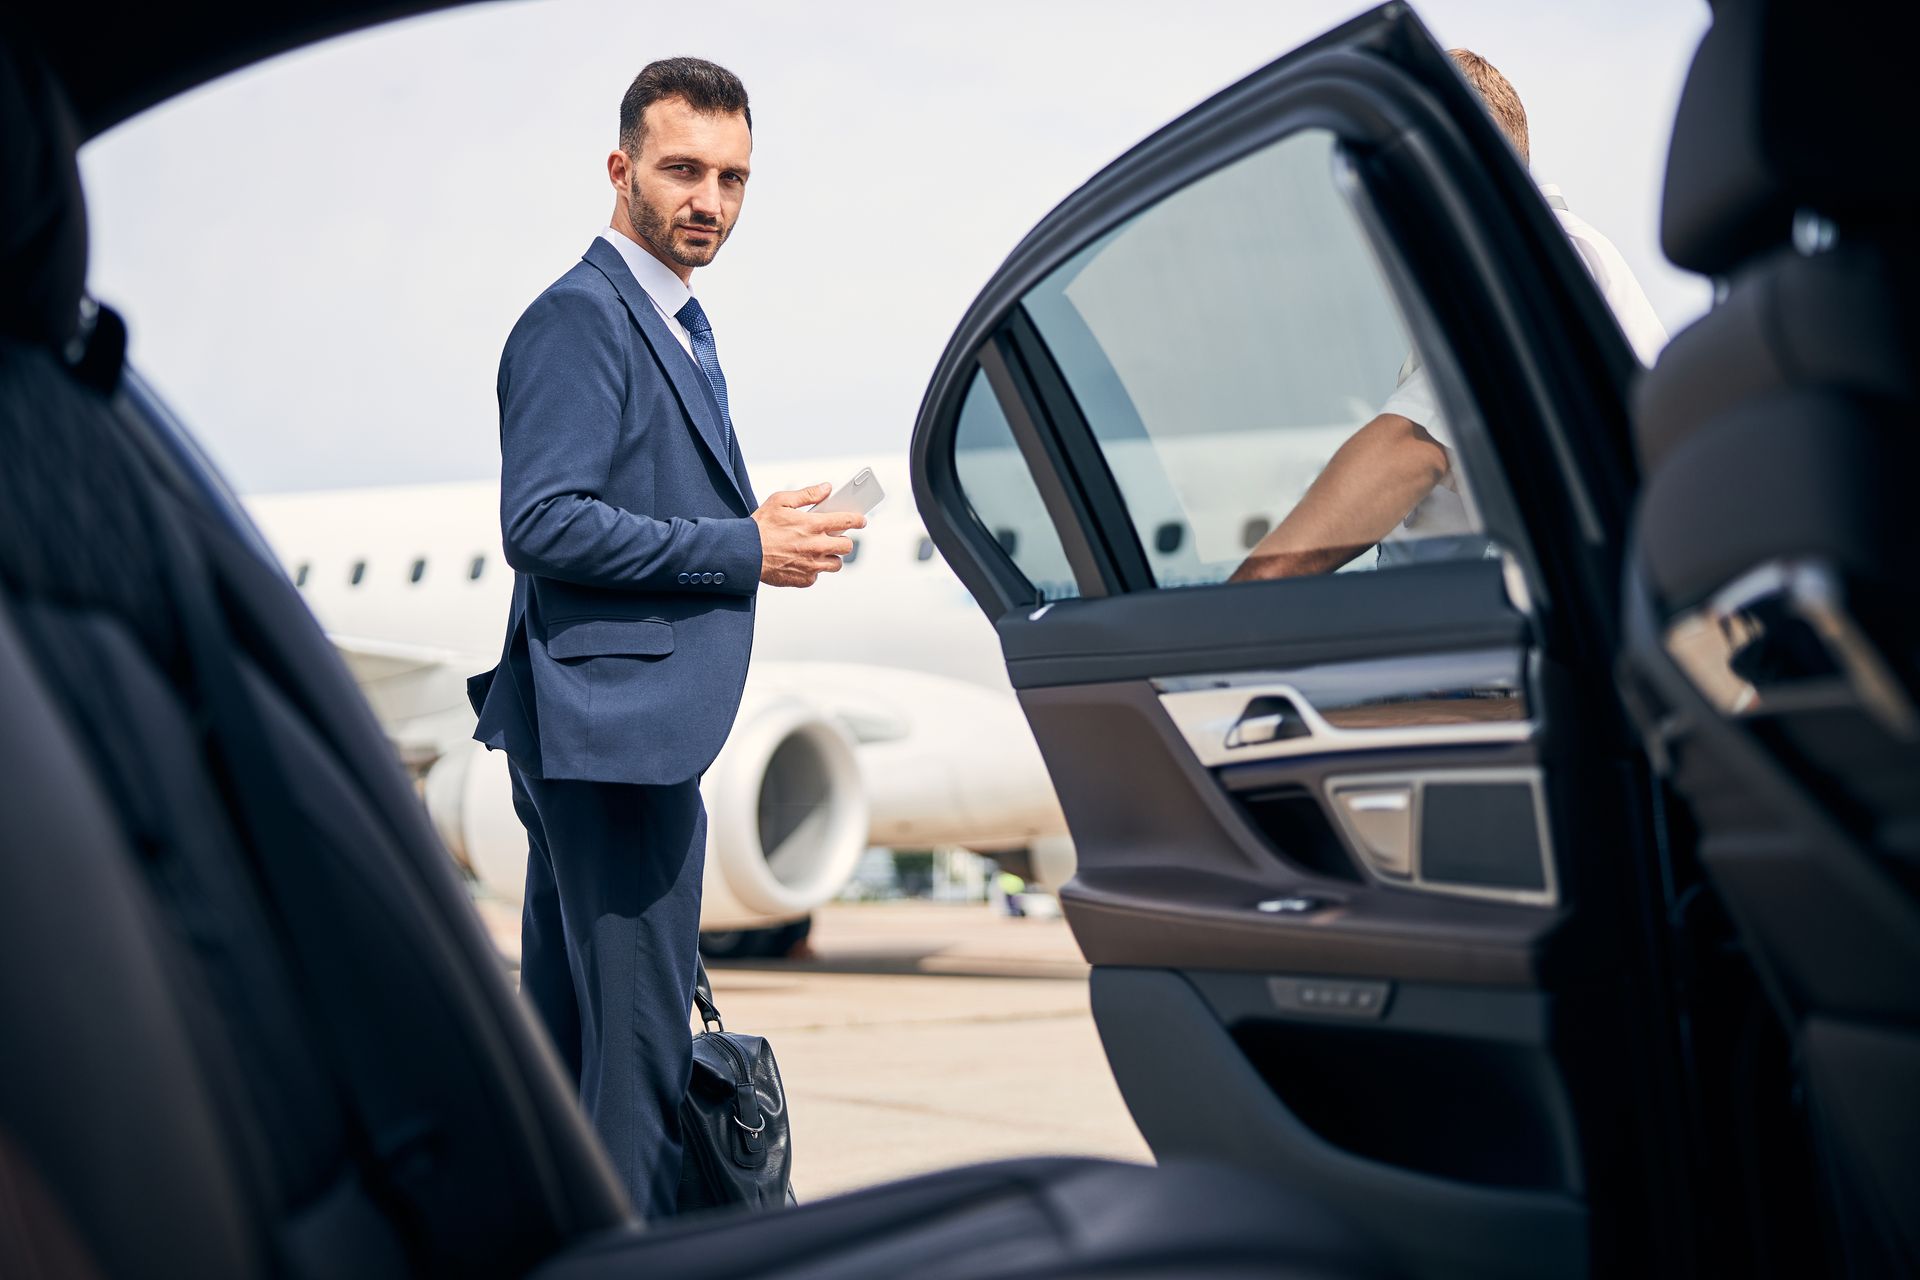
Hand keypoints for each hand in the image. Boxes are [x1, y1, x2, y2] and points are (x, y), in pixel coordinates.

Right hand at [752, 483, 866, 587]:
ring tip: (819, 550)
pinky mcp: (805, 579)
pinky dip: (814, 569)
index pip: (847, 521)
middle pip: (847, 546)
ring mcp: (812, 565)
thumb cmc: (761, 526)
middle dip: (844, 540)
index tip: (861, 520)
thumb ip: (807, 494)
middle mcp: (817, 546)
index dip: (858, 519)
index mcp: (813, 525)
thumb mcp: (781, 501)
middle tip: (836, 537)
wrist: (744, 553)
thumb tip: (826, 488)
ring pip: (836, 564)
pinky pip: (818, 575)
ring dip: (831, 557)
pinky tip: (803, 561)